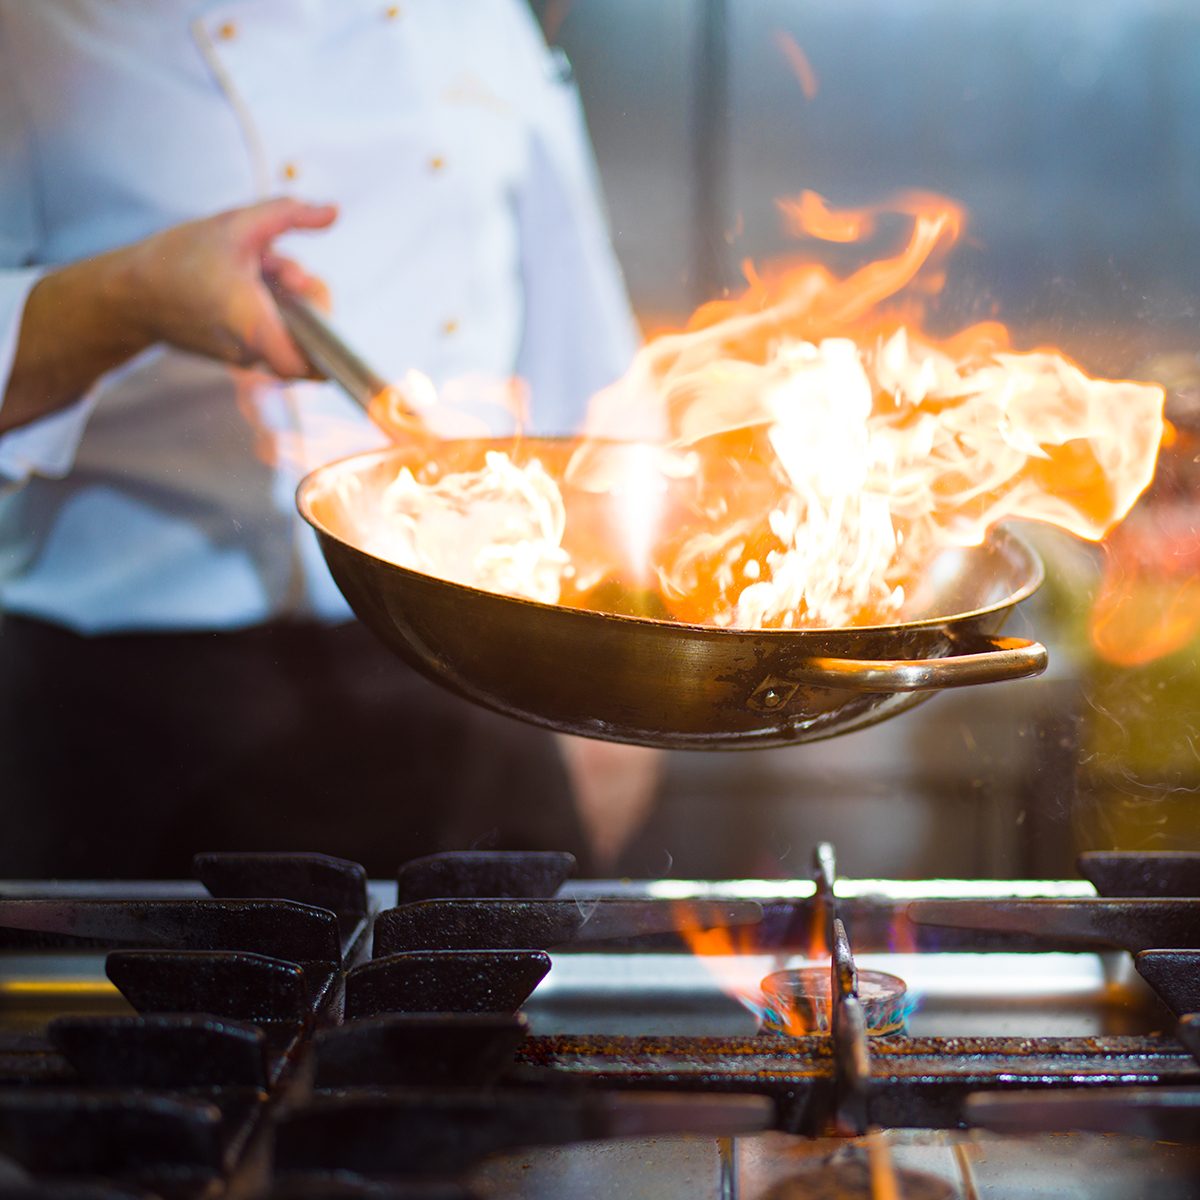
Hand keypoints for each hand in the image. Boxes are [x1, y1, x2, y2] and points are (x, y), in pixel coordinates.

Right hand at [118, 197, 336, 377]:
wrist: (131, 293)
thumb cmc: (180, 259)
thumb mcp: (237, 223)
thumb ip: (290, 214)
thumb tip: (334, 212)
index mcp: (254, 325)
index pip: (311, 366)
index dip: (329, 344)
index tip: (317, 305)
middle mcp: (253, 352)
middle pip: (308, 338)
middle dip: (307, 297)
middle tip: (287, 269)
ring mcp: (245, 359)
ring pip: (289, 333)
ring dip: (287, 298)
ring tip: (262, 269)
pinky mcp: (236, 356)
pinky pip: (269, 335)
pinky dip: (269, 308)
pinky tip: (248, 282)